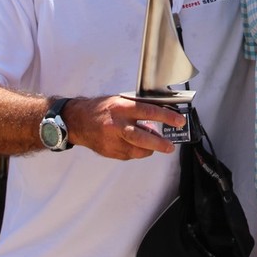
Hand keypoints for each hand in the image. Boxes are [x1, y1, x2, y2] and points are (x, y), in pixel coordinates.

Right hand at [63, 96, 185, 160]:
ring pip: (138, 150)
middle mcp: (117, 125)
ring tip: (153, 143)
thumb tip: (159, 116)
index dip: (166, 117)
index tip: (179, 120)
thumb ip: (137, 109)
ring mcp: (112, 141)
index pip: (148, 112)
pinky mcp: (110, 152)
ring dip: (149, 148)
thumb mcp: (120, 101)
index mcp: (121, 108)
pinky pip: (129, 155)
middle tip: (170, 146)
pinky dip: (136, 151)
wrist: (77, 121)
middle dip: (160, 143)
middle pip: (143, 138)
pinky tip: (134, 144)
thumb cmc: (101, 109)